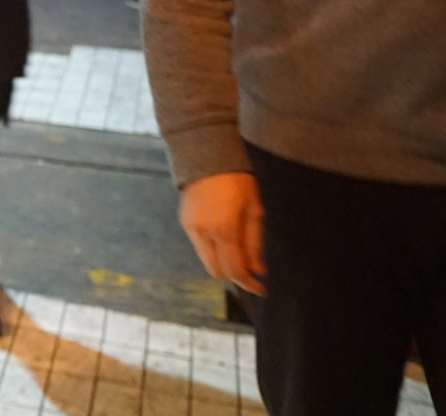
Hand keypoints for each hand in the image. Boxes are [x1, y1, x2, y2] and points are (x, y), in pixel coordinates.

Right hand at [178, 171, 265, 294]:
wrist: (206, 156)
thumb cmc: (238, 181)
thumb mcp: (254, 210)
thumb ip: (254, 244)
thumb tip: (258, 270)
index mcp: (224, 229)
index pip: (234, 269)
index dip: (248, 283)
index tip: (261, 289)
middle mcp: (203, 232)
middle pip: (216, 271)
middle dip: (234, 274)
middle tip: (251, 269)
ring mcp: (190, 227)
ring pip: (206, 259)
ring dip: (223, 261)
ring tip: (238, 248)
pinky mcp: (184, 221)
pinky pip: (200, 245)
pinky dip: (213, 248)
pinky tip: (224, 234)